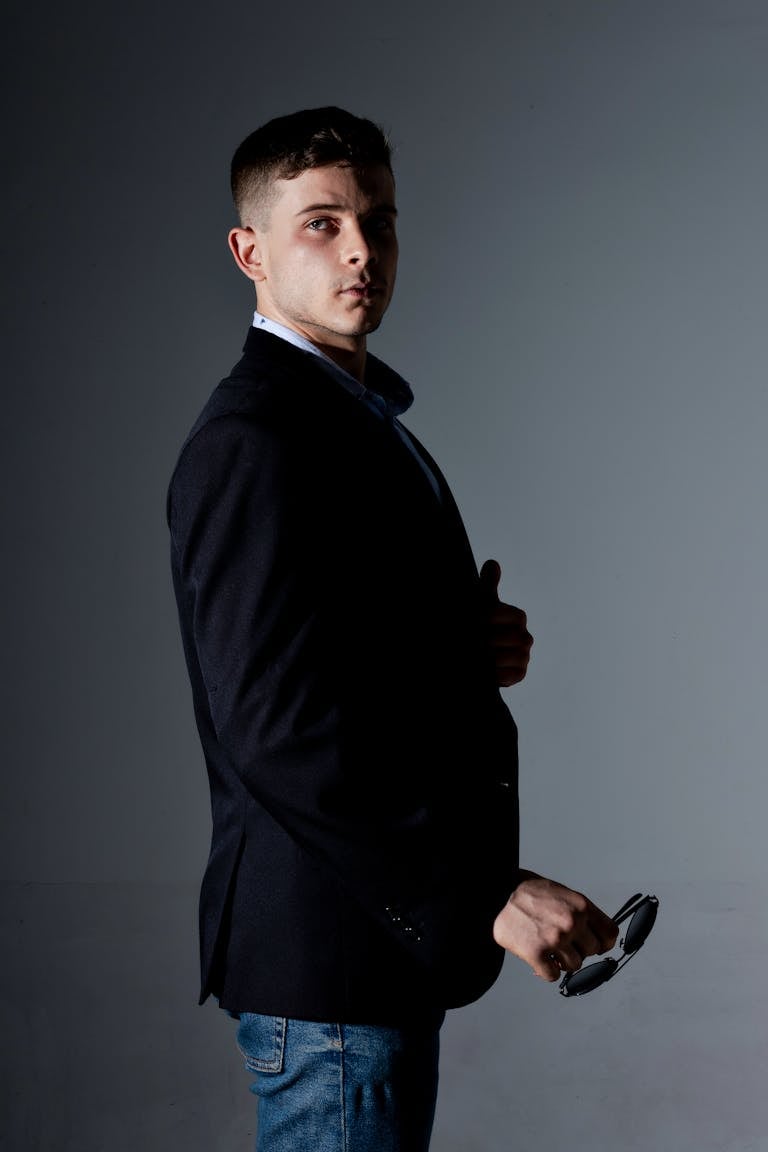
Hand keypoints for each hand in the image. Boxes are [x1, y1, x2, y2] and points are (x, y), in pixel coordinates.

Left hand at [479, 559, 532, 686]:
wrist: (478, 654)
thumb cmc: (480, 624)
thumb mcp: (481, 604)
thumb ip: (487, 584)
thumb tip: (493, 563)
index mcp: (517, 617)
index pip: (498, 614)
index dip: (481, 616)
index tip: (468, 619)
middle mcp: (525, 636)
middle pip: (501, 637)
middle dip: (480, 639)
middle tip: (464, 640)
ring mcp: (524, 656)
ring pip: (504, 656)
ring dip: (484, 657)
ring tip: (469, 654)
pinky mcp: (520, 674)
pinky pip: (508, 675)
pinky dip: (493, 674)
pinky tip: (480, 670)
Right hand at [492, 871, 618, 980]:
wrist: (497, 894)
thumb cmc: (529, 894)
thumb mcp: (562, 894)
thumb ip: (581, 913)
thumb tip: (597, 939)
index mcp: (581, 906)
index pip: (610, 934)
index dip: (603, 943)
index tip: (594, 945)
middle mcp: (571, 922)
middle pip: (592, 952)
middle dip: (578, 950)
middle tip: (562, 943)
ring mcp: (555, 939)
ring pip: (574, 966)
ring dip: (562, 961)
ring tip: (547, 948)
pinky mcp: (537, 953)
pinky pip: (553, 976)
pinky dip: (545, 970)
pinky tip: (537, 958)